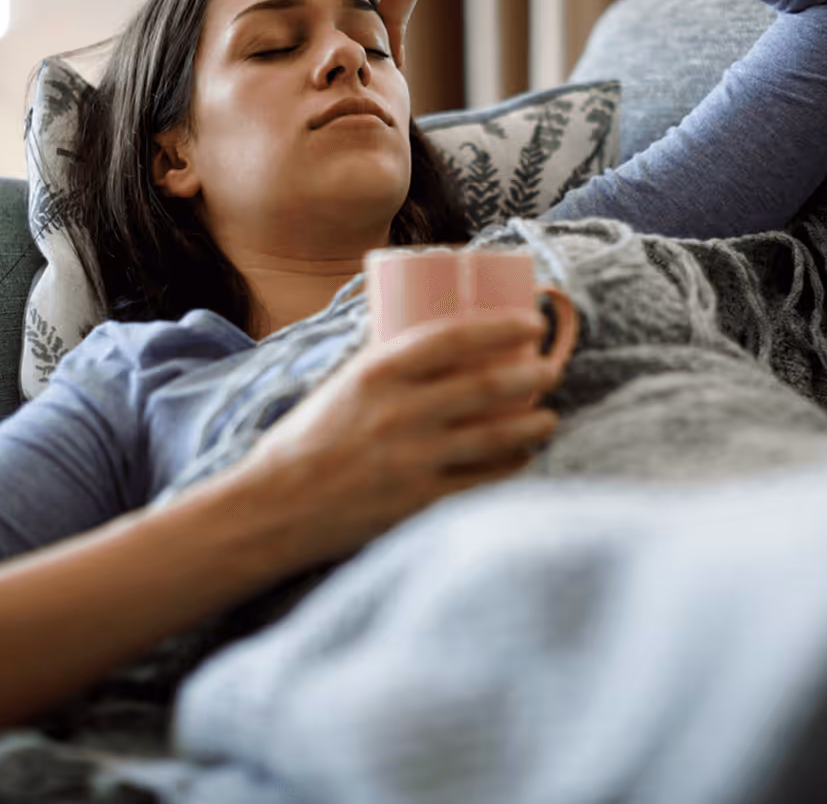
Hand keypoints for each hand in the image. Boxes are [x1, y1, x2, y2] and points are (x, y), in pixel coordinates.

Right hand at [233, 307, 567, 565]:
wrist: (275, 506)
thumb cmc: (309, 438)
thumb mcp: (344, 384)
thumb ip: (392, 368)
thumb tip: (450, 346)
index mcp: (377, 372)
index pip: (455, 335)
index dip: (503, 325)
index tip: (533, 321)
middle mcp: (399, 412)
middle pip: (486, 385)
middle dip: (533, 374)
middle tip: (552, 369)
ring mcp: (412, 459)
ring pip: (495, 436)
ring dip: (534, 424)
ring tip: (548, 416)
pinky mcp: (418, 501)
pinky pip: (482, 481)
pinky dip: (512, 466)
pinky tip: (525, 458)